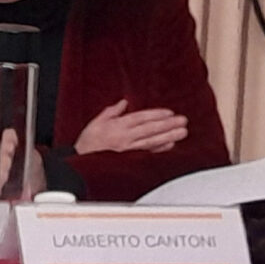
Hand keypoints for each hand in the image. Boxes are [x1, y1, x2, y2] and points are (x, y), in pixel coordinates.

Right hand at [75, 98, 189, 154]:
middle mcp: (125, 137)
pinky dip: (160, 149)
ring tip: (182, 132)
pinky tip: (171, 145)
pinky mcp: (131, 159)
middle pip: (150, 129)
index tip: (169, 112)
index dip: (155, 115)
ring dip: (169, 136)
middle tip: (183, 120)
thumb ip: (111, 112)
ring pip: (152, 141)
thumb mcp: (96, 122)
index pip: (140, 118)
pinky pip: (148, 152)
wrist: (81, 160)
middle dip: (168, 124)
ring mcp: (129, 149)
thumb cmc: (88, 141)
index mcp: (117, 126)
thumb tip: (123, 103)